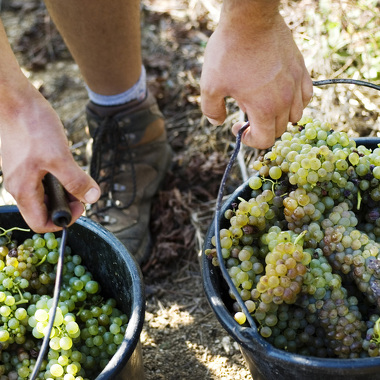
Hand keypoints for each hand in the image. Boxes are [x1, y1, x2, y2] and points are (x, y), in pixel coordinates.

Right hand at [0, 82, 99, 231]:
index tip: (80, 206)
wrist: (13, 99)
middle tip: (81, 190)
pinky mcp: (26, 162)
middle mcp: (20, 186)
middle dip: (66, 204)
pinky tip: (65, 163)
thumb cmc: (31, 126)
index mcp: (24, 191)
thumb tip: (92, 198)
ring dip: (63, 189)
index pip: (40, 223)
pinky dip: (58, 177)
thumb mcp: (59, 157)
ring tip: (75, 174)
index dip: (63, 220)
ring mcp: (22, 173)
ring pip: (45, 193)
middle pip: (44, 209)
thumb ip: (75, 181)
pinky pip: (44, 178)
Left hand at [200, 1, 312, 148]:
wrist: (249, 18)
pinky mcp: (301, 70)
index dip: (248, 140)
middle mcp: (285, 100)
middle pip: (278, 130)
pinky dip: (296, 102)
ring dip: (278, 118)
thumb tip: (217, 123)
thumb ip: (211, 110)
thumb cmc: (229, 52)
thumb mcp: (210, 84)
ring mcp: (296, 84)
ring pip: (295, 115)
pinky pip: (306, 96)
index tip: (237, 128)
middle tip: (246, 116)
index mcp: (264, 108)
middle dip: (260, 129)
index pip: (264, 141)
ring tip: (263, 105)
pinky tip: (282, 95)